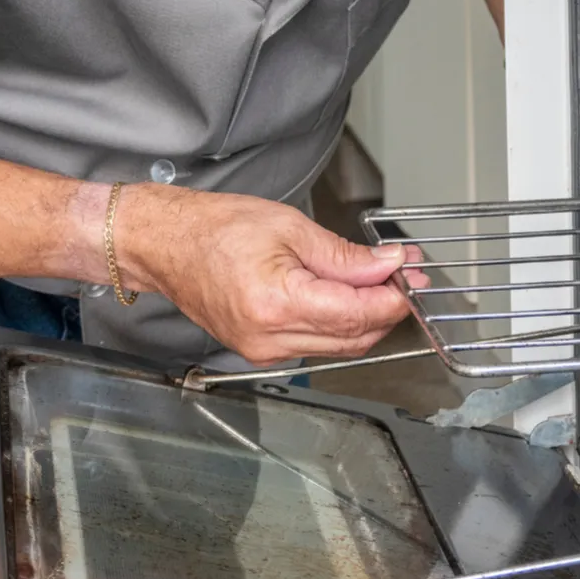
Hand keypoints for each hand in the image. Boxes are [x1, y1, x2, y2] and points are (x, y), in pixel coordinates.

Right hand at [118, 186, 426, 364]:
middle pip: (353, 338)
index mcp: (277, 304)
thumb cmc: (216, 228)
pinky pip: (313, 345)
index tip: (412, 279)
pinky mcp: (258, 351)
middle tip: (406, 277)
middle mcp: (269, 338)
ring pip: (337, 346)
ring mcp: (262, 351)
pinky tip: (346, 296)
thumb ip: (344, 256)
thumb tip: (386, 266)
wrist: (167, 244)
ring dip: (365, 317)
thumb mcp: (290, 227)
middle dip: (386, 309)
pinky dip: (337, 323)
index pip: (356, 314)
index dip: (393, 298)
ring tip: (380, 280)